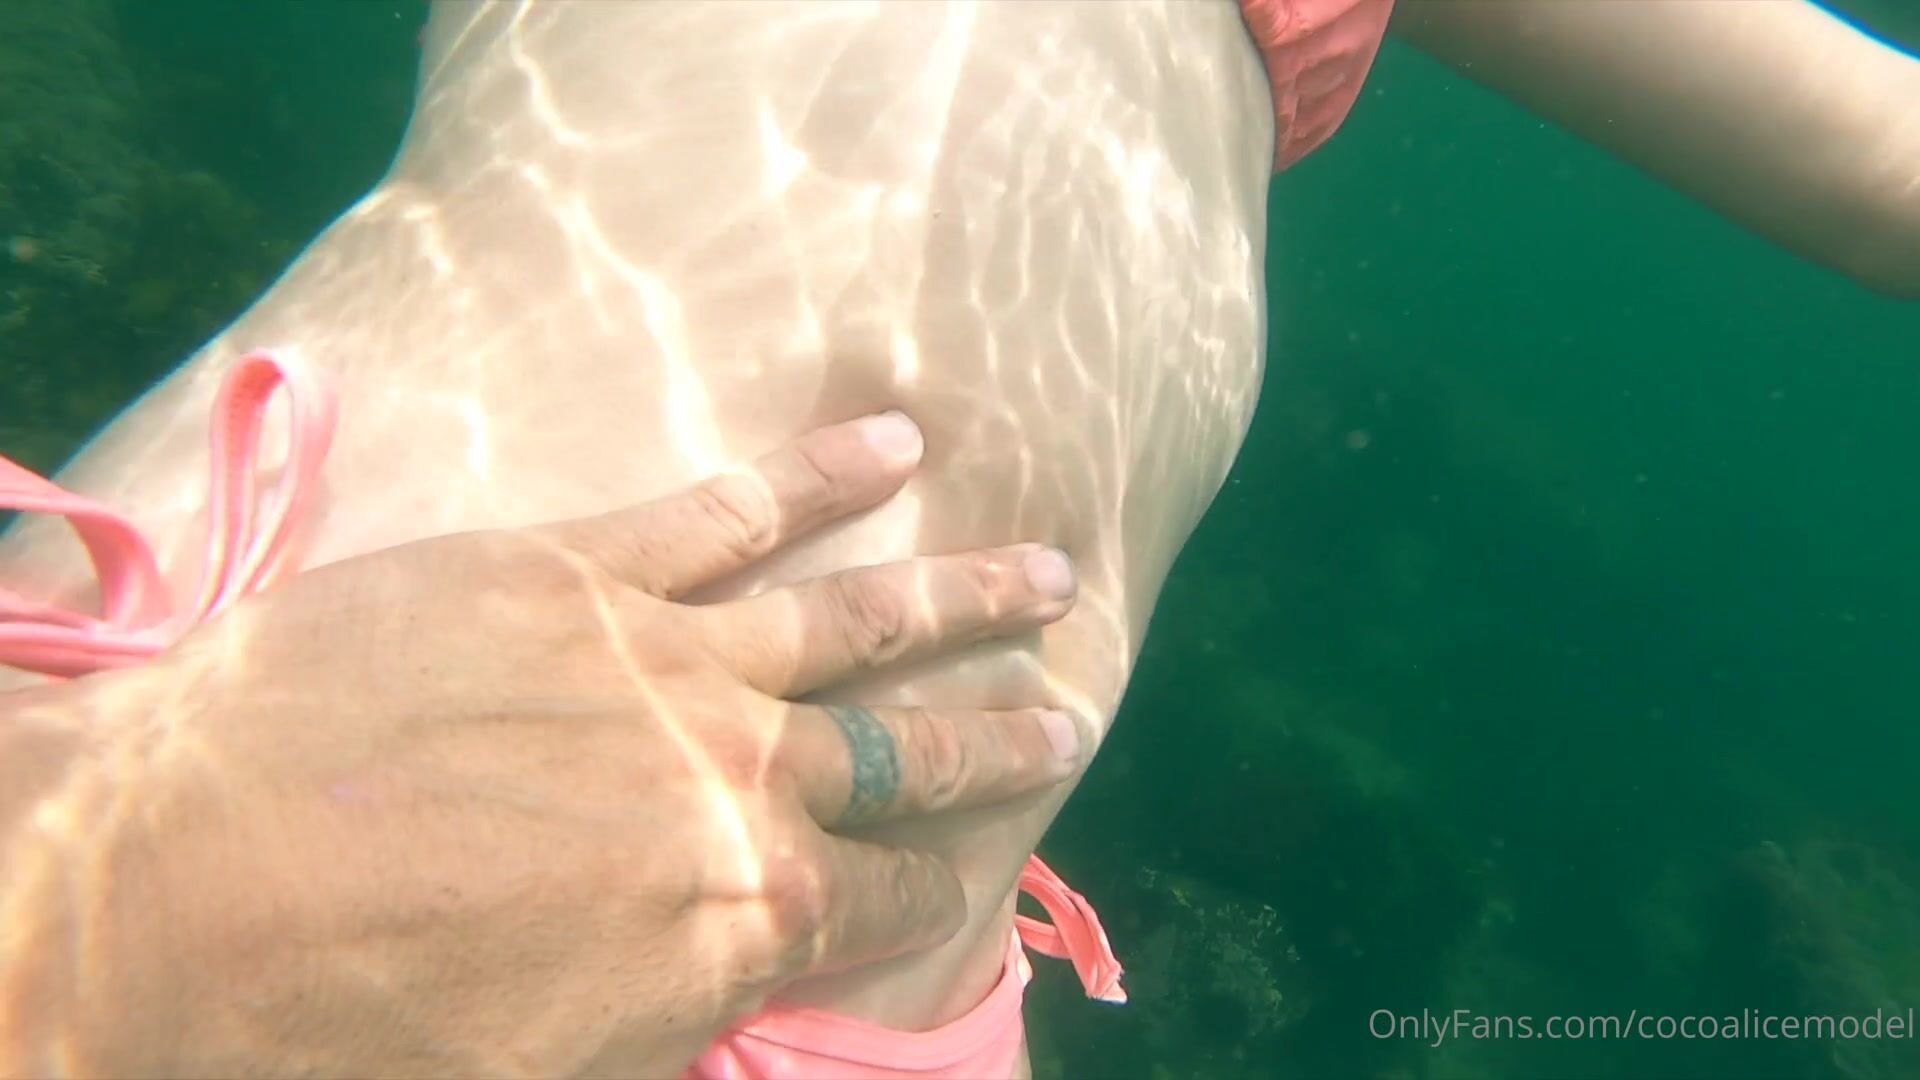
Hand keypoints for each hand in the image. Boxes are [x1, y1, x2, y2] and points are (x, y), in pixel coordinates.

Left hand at [9, 412, 1081, 1078]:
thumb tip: (739, 983)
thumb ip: (681, 1014)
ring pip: (851, 617)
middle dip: (999, 736)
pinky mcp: (577, 570)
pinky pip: (728, 511)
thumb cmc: (350, 1024)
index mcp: (741, 913)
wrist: (171, 882)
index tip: (987, 864)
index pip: (889, 895)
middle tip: (1074, 708)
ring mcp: (665, 658)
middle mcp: (739, 777)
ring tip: (1045, 568)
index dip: (948, 883)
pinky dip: (820, 475)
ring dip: (960, 594)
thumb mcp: (554, 1075)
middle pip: (903, 753)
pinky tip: (893, 442)